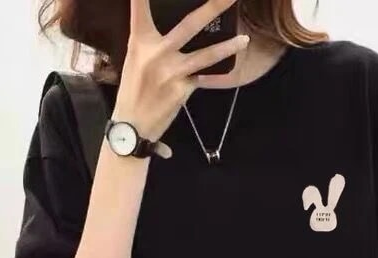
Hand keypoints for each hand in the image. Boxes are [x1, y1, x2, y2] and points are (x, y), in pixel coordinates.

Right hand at [115, 0, 249, 140]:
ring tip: (244, 39)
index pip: (140, 8)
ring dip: (227, 46)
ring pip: (206, 55)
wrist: (133, 125)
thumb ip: (151, 41)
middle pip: (189, 24)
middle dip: (212, 8)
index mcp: (140, 41)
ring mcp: (172, 71)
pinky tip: (230, 68)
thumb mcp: (135, 59)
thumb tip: (176, 31)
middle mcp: (157, 52)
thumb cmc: (134, 90)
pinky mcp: (183, 89)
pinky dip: (216, 73)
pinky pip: (205, 77)